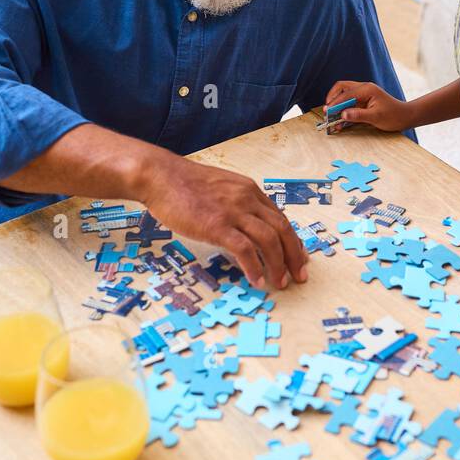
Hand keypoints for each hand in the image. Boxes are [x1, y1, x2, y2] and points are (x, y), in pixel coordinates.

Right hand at [144, 158, 307, 291]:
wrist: (160, 176)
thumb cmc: (183, 184)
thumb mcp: (220, 189)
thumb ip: (235, 204)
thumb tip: (243, 229)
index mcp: (249, 190)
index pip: (280, 217)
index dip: (292, 240)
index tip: (297, 256)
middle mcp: (247, 198)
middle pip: (282, 229)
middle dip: (294, 255)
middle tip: (299, 275)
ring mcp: (233, 211)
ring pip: (269, 240)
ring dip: (278, 264)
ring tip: (279, 282)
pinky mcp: (217, 225)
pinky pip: (245, 249)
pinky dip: (254, 267)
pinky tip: (256, 280)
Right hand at [324, 80, 410, 133]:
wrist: (405, 116)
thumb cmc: (394, 116)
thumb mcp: (376, 117)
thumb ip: (359, 115)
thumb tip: (343, 115)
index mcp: (367, 89)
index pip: (346, 94)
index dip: (335, 103)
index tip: (327, 112)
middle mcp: (364, 88)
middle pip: (342, 88)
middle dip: (333, 99)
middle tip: (327, 111)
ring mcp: (363, 93)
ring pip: (344, 94)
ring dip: (337, 104)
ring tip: (332, 117)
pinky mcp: (363, 100)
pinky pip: (349, 102)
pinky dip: (343, 109)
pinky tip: (340, 119)